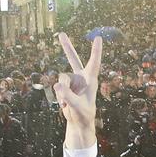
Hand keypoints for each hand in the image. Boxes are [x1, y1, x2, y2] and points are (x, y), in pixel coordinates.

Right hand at [56, 32, 102, 147]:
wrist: (78, 122)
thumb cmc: (84, 114)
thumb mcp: (77, 107)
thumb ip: (68, 96)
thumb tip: (57, 85)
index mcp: (91, 80)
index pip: (94, 63)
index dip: (96, 51)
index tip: (98, 37)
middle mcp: (81, 78)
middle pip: (73, 59)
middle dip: (67, 47)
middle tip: (61, 34)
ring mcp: (72, 82)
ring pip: (61, 79)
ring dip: (62, 92)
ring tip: (67, 103)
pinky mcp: (65, 87)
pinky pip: (57, 87)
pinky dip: (59, 96)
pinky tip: (64, 105)